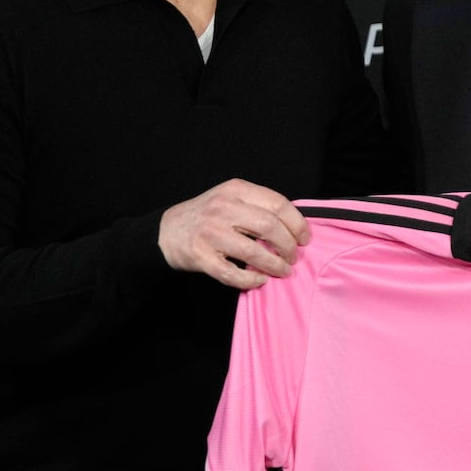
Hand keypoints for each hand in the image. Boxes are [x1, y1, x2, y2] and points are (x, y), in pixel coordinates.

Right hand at [158, 179, 310, 289]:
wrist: (166, 231)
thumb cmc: (207, 216)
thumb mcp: (231, 198)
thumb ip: (258, 206)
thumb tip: (295, 225)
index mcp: (236, 190)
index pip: (278, 204)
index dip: (297, 223)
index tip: (305, 237)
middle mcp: (223, 208)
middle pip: (270, 227)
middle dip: (289, 246)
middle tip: (293, 257)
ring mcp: (210, 233)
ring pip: (254, 252)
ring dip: (275, 265)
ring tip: (283, 270)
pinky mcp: (200, 256)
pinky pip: (233, 274)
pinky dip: (251, 280)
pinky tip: (260, 279)